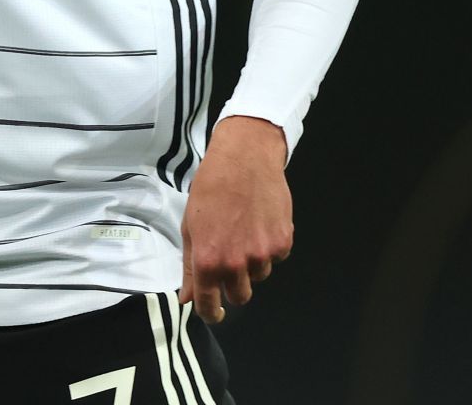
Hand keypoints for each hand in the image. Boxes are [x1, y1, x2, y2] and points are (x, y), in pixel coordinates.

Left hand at [178, 115, 292, 324]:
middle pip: (240, 296)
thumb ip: (190, 267)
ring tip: (244, 230)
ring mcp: (263, 254)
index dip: (211, 313)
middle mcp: (237, 263)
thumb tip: (188, 299)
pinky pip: (276, 258)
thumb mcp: (190, 226)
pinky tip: (260, 222)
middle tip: (229, 257)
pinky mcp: (283, 242)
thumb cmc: (211, 187)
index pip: (209, 306)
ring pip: (259, 276)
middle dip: (233, 284)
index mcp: (209, 260)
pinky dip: (269, 247)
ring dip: (252, 263)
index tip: (214, 312)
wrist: (245, 158)